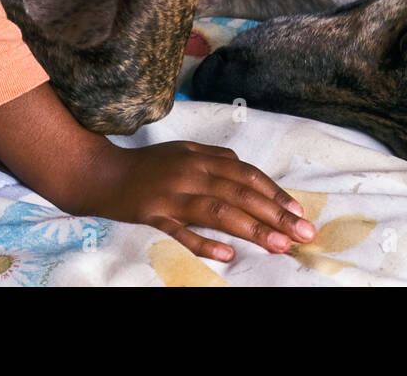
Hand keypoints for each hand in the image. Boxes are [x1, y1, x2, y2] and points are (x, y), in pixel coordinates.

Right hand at [76, 141, 317, 261]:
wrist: (103, 173)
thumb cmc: (149, 165)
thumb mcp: (185, 151)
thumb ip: (216, 158)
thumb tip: (247, 171)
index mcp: (202, 157)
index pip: (247, 175)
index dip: (275, 193)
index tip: (299, 212)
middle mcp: (192, 173)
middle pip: (241, 194)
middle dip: (276, 215)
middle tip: (303, 234)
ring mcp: (172, 195)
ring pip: (219, 212)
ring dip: (253, 229)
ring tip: (280, 246)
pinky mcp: (153, 215)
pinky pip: (181, 232)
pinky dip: (205, 243)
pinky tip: (228, 255)